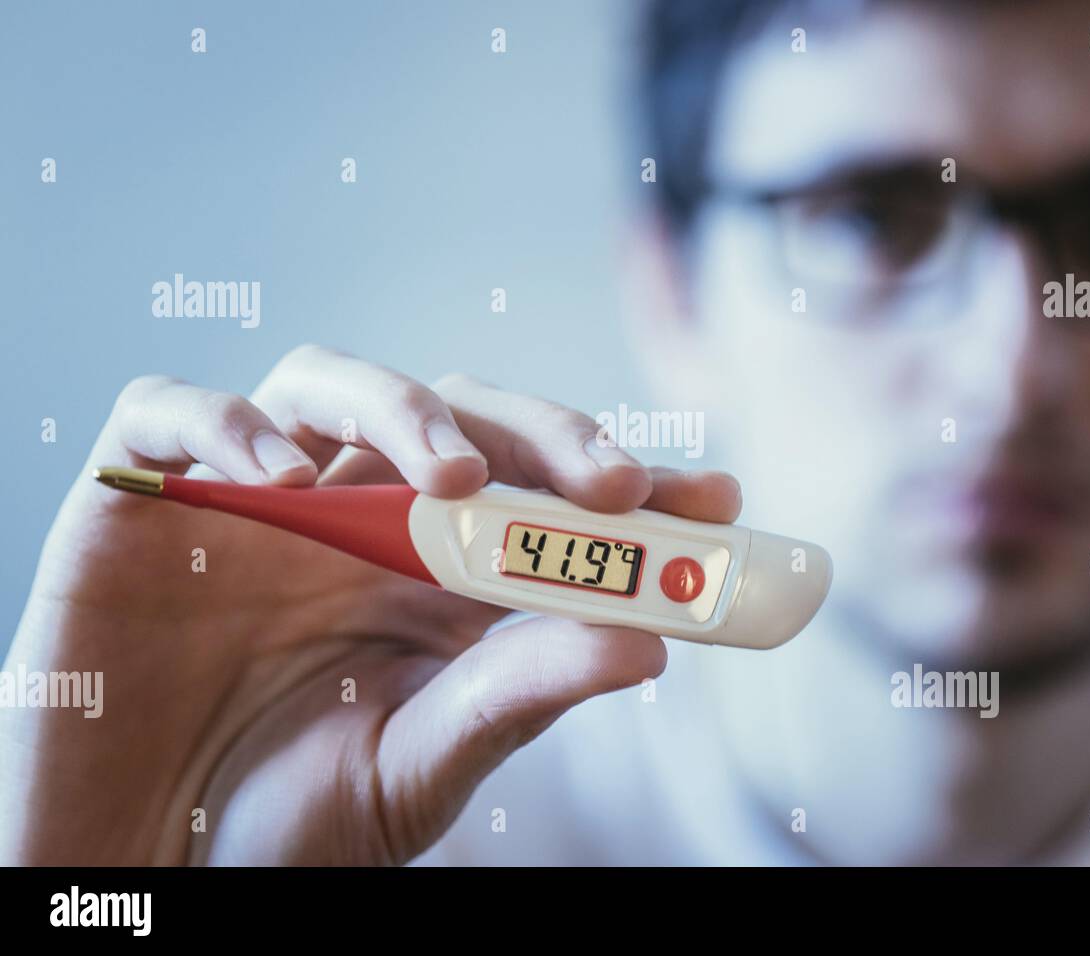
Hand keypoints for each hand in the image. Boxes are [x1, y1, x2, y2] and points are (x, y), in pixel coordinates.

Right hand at [0, 345, 740, 863]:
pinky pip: (174, 411)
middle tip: (607, 486)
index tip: (717, 495)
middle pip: (456, 415)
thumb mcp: (421, 762)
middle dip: (540, 435)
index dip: (627, 482)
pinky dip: (226, 422)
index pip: (538, 496)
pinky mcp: (143, 495)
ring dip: (402, 409)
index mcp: (429, 575)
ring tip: (450, 479)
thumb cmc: (288, 821)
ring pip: (329, 381)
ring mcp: (251, 496)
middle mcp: (352, 516)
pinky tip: (282, 475)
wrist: (146, 868)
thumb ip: (517, 695)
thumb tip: (649, 644)